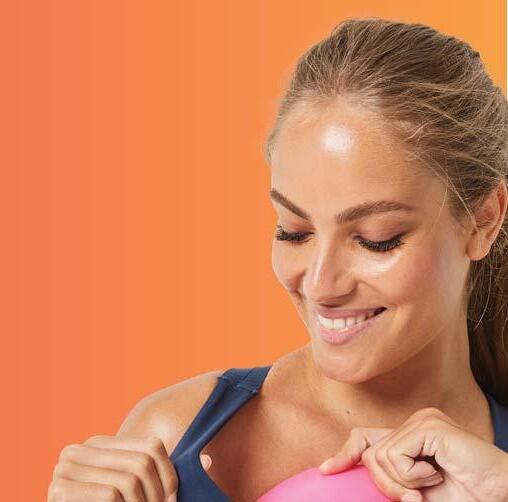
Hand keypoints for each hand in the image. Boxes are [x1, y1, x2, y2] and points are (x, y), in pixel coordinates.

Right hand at [48, 434, 212, 500]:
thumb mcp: (136, 491)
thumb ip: (164, 475)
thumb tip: (208, 461)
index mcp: (98, 444)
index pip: (151, 446)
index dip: (169, 475)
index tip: (171, 500)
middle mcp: (79, 450)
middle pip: (142, 462)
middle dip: (157, 494)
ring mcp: (64, 469)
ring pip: (129, 481)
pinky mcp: (58, 491)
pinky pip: (110, 495)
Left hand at [318, 408, 507, 501]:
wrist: (500, 497)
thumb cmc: (462, 496)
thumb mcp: (417, 492)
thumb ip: (392, 482)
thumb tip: (351, 478)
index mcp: (410, 436)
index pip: (366, 437)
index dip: (346, 452)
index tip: (327, 469)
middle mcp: (414, 423)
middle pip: (371, 453)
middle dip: (385, 485)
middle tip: (414, 499)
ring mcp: (422, 421)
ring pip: (380, 457)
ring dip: (402, 484)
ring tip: (430, 484)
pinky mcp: (430, 426)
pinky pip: (397, 455)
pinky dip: (413, 476)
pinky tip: (437, 473)